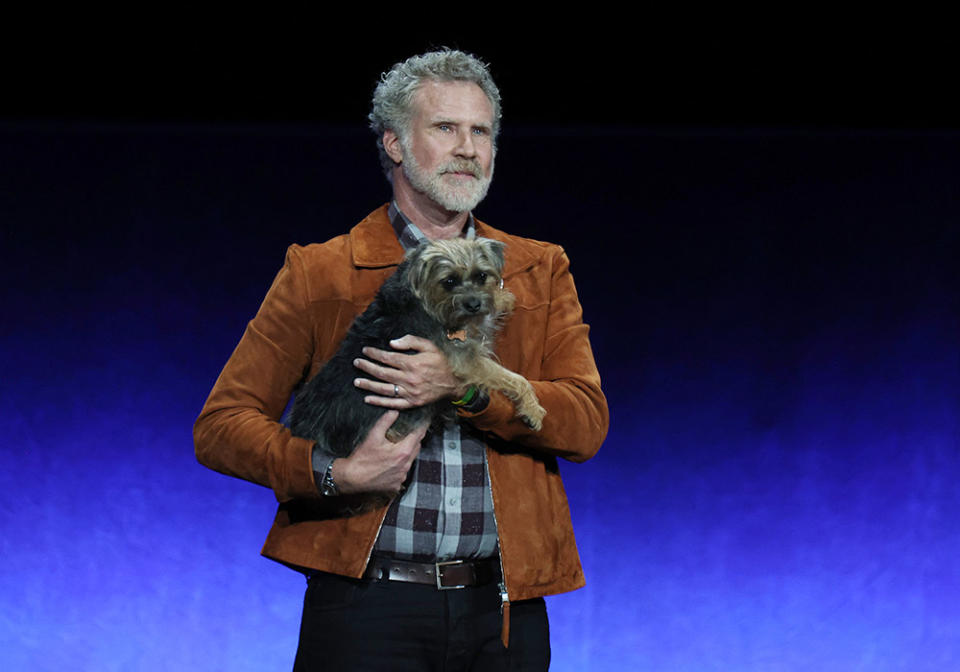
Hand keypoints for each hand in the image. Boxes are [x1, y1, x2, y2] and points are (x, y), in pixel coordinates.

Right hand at [332, 410, 427, 494]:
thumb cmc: (362, 458)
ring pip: (410, 461)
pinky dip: (399, 467)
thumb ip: (386, 421)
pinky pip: (403, 473)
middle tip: (407, 434)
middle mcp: (405, 466)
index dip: (421, 428)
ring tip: (395, 449)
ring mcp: (402, 477)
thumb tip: (394, 412)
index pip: (418, 436)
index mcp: (402, 452)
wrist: (352, 478)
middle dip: (413, 440)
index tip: (424, 423)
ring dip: (406, 455)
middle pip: (416, 448)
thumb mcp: (373, 436)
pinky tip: (390, 464)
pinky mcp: (397, 485)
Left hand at [353, 335, 468, 408]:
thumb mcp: (429, 346)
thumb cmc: (441, 363)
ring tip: (356, 381)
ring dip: (368, 385)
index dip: (374, 354)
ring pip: (384, 389)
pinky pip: (392, 403)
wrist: (454, 383)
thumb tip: (392, 343)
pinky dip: (379, 402)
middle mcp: (408, 379)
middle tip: (357, 363)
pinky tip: (368, 399)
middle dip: (367, 367)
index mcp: (412, 364)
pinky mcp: (411, 403)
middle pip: (382, 373)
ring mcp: (409, 392)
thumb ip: (411, 341)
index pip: (388, 358)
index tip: (365, 351)